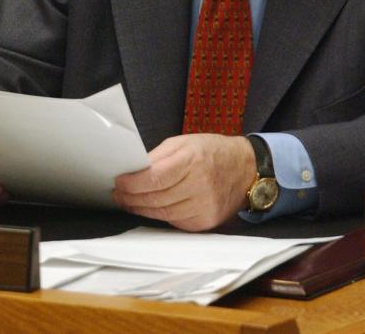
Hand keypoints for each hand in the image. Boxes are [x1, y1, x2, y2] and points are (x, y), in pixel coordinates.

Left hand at [113, 134, 255, 230]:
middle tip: (118, 194)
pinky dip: (159, 215)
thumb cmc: (212, 151)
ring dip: (141, 209)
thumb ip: (158, 157)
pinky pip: (175, 222)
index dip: (132, 183)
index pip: (155, 178)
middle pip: (156, 198)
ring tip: (128, 202)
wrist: (246, 169)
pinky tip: (150, 208)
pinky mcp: (206, 222)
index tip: (119, 182)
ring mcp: (204, 207)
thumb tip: (133, 171)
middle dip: (131, 198)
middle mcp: (200, 186)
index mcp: (192, 161)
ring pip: (162, 214)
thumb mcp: (184, 143)